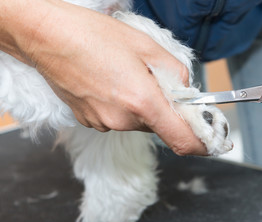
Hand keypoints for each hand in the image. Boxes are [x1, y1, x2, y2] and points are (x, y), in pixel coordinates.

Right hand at [18, 1, 206, 154]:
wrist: (47, 38)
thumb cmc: (94, 36)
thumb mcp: (147, 46)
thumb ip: (176, 74)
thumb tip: (185, 94)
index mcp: (142, 102)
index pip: (182, 140)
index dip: (203, 144)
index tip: (214, 142)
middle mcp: (122, 120)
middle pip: (159, 125)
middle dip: (164, 107)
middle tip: (154, 79)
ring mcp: (103, 123)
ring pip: (138, 121)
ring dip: (142, 104)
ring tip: (125, 75)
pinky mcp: (89, 121)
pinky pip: (118, 118)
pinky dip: (123, 105)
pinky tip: (109, 81)